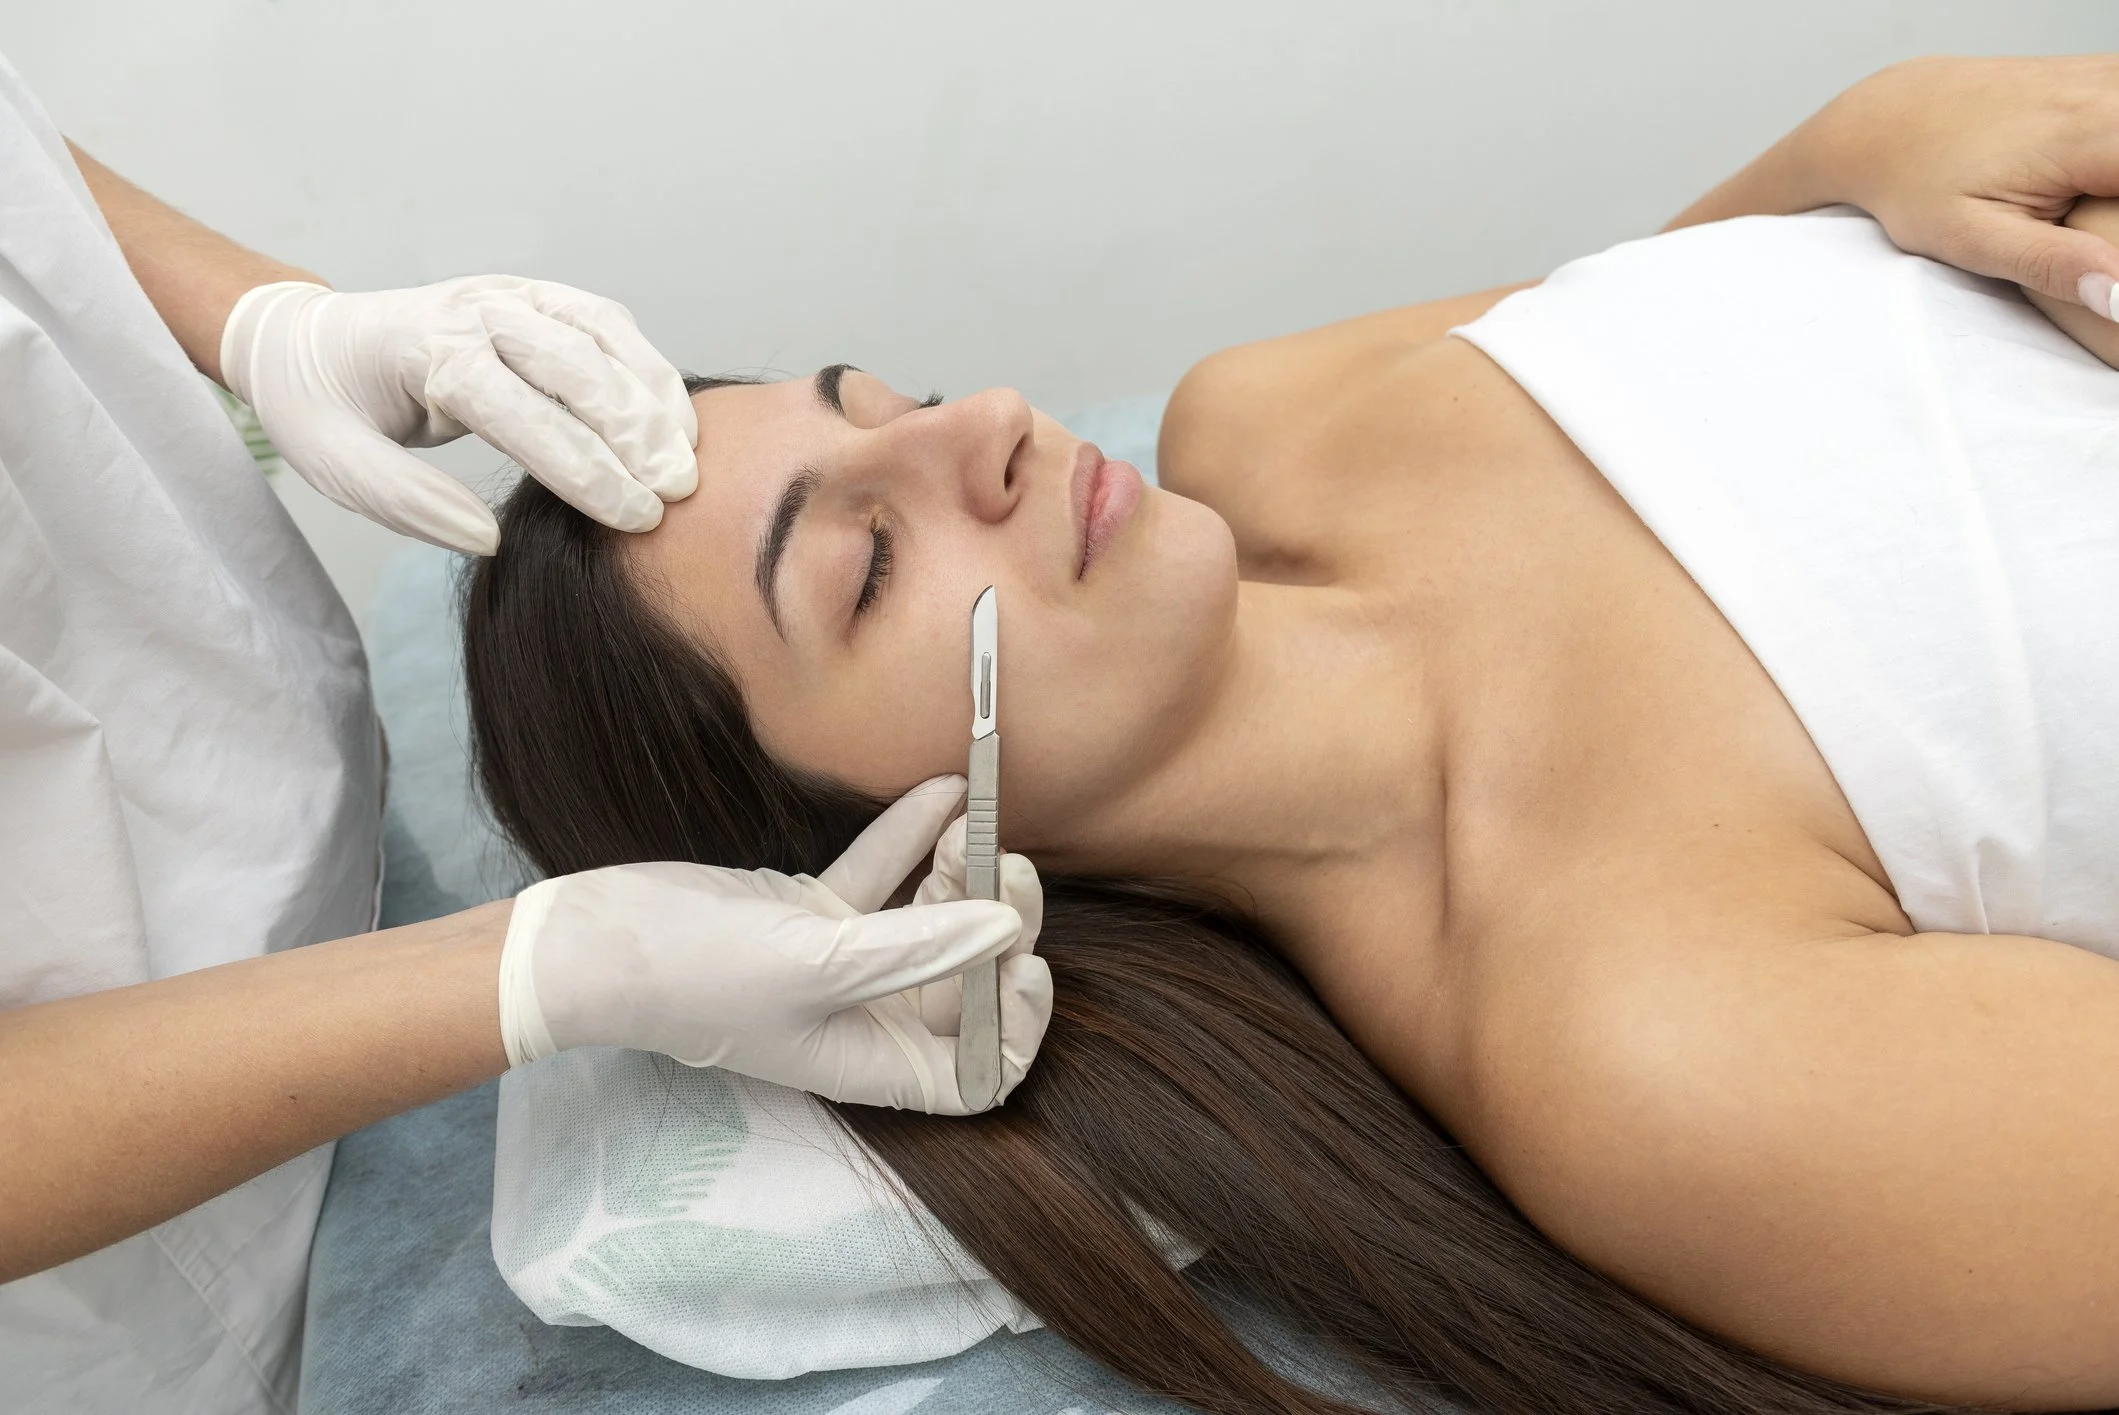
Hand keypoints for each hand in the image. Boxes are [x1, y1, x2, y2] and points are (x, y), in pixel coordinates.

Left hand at [218, 276, 698, 554]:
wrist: (305, 339)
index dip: (582, 466)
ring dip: (653, 397)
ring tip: (686, 461)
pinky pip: (607, 322)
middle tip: (676, 494)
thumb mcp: (336, 464)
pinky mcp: (537, 297)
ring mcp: (511, 294)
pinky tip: (673, 421)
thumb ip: (409, 503)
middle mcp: (475, 309)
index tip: (630, 516)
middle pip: (575, 363)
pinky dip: (648, 367)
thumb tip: (490, 539)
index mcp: (424, 349)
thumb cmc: (322, 406)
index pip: (518, 407)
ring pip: (603, 334)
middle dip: (634, 433)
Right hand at [495, 776, 1052, 1114]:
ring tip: (969, 822)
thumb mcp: (818, 962)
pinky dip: (912, 837)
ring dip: (961, 873)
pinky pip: (883, 877)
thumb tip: (1010, 930)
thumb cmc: (692, 975)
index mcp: (872, 1062)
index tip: (1026, 963)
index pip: (978, 1070)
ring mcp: (841, 963)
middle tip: (1008, 863)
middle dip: (999, 924)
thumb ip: (919, 947)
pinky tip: (942, 789)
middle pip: (968, 983)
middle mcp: (866, 1019)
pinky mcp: (813, 912)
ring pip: (932, 922)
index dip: (1016, 1026)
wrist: (590, 938)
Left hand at [1807, 55, 2118, 317]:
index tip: (2117, 258)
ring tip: (2091, 216)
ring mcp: (2109, 76)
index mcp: (2087, 136)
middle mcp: (2108, 93)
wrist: (1888, 117)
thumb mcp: (1973, 240)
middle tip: (2096, 234)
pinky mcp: (2106, 76)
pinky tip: (2099, 187)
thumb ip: (2052, 267)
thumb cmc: (1920, 184)